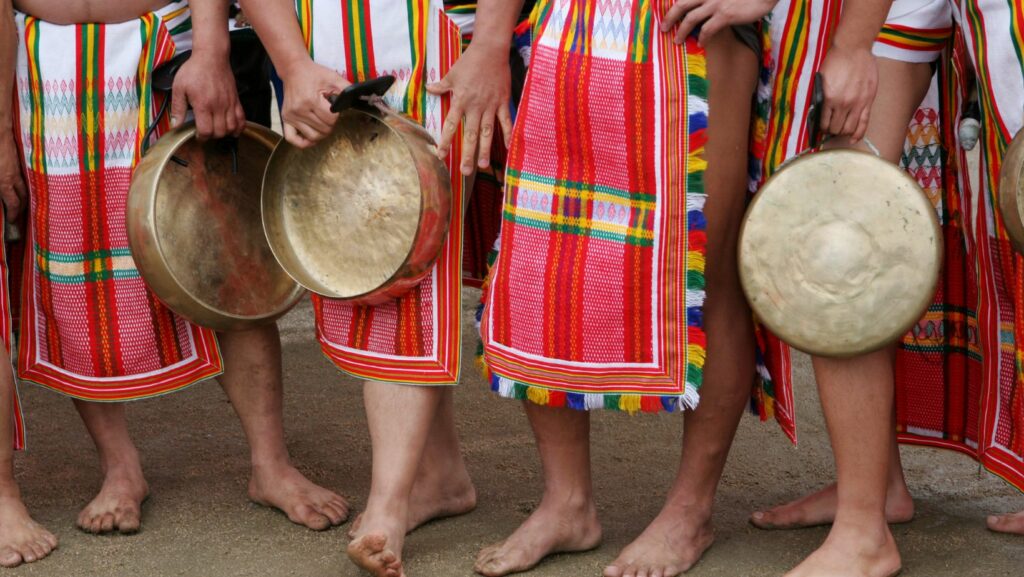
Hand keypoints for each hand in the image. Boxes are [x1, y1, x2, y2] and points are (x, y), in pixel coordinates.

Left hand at [0, 134, 24, 222]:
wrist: (0, 131)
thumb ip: (0, 187)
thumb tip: (2, 196)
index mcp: (4, 182)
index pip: (14, 204)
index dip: (14, 215)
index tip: (13, 221)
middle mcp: (14, 177)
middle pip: (24, 197)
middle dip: (23, 208)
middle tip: (19, 215)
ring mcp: (18, 169)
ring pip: (26, 187)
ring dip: (25, 196)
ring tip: (21, 202)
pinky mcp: (18, 162)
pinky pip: (24, 178)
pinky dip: (23, 185)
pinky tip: (19, 185)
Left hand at [171, 52, 245, 140]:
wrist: (211, 56)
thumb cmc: (194, 70)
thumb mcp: (179, 87)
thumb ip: (177, 108)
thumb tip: (175, 125)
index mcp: (203, 104)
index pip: (206, 131)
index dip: (201, 137)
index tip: (197, 135)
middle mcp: (218, 106)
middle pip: (219, 132)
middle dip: (212, 136)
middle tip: (206, 132)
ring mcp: (229, 103)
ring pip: (232, 128)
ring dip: (224, 133)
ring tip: (217, 130)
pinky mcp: (236, 100)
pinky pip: (242, 119)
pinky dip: (239, 128)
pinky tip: (233, 130)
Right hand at [278, 60, 349, 147]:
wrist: (294, 70)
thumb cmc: (314, 74)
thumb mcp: (333, 78)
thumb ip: (346, 90)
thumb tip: (359, 100)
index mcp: (311, 100)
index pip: (331, 119)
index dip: (336, 115)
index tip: (334, 108)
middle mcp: (299, 110)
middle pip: (323, 130)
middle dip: (330, 124)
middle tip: (329, 115)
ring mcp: (290, 116)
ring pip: (312, 137)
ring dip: (321, 133)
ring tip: (322, 123)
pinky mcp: (285, 119)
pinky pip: (292, 139)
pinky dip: (303, 142)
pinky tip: (311, 138)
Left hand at [427, 42, 512, 174]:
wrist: (491, 50)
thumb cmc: (470, 61)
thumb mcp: (452, 73)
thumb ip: (441, 85)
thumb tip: (429, 89)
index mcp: (461, 101)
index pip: (451, 125)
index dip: (445, 141)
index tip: (440, 155)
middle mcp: (475, 107)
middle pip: (470, 135)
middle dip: (468, 154)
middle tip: (465, 171)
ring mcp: (490, 106)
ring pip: (487, 132)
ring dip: (486, 150)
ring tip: (483, 166)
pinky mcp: (502, 102)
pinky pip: (506, 121)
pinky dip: (508, 134)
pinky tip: (509, 148)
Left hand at [662, 0, 774, 45]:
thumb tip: (705, 9)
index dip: (674, 6)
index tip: (668, 14)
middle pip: (681, 5)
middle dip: (670, 17)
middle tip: (663, 28)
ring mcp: (716, 3)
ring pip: (690, 19)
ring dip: (681, 31)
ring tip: (677, 40)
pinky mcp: (725, 14)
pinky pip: (708, 29)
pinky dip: (702, 37)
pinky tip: (701, 43)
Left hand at [818, 43, 876, 142]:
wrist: (853, 48)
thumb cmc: (835, 62)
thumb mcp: (821, 80)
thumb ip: (821, 98)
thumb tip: (819, 114)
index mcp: (828, 98)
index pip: (823, 123)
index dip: (821, 128)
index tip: (822, 128)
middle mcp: (843, 103)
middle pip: (836, 129)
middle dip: (832, 131)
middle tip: (831, 128)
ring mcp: (857, 103)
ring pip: (849, 129)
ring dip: (843, 132)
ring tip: (841, 129)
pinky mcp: (868, 101)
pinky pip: (864, 123)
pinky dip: (858, 134)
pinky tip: (853, 139)